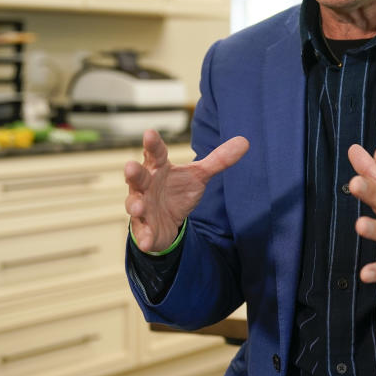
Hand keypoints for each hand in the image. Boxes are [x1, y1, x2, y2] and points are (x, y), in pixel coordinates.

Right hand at [125, 129, 248, 252]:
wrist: (167, 221)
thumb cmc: (177, 190)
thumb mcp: (198, 175)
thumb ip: (218, 160)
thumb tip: (245, 141)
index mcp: (158, 168)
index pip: (155, 153)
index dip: (152, 144)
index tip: (149, 133)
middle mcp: (146, 185)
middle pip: (138, 177)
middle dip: (133, 173)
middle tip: (130, 166)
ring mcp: (143, 206)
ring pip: (134, 204)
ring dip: (135, 205)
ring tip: (138, 206)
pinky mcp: (144, 228)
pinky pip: (143, 233)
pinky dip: (145, 238)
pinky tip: (148, 242)